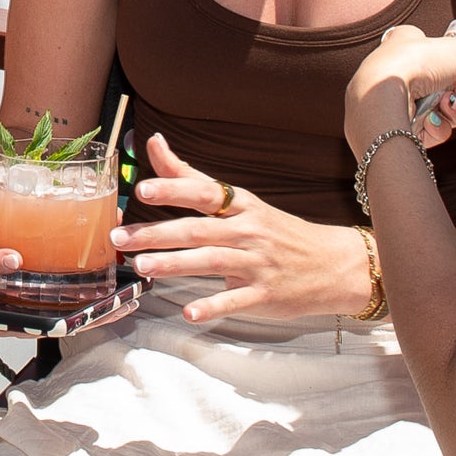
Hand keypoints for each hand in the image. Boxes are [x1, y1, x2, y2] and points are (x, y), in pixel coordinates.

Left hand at [109, 134, 381, 328]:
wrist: (334, 265)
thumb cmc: (278, 231)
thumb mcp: (242, 202)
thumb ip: (193, 177)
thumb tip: (155, 142)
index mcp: (241, 206)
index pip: (204, 193)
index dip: (174, 189)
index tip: (143, 189)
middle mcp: (248, 231)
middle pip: (199, 229)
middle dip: (157, 232)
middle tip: (121, 238)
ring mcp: (257, 263)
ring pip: (211, 262)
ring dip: (175, 264)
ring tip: (142, 267)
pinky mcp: (265, 294)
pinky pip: (236, 300)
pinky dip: (212, 306)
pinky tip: (189, 313)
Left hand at [344, 24, 455, 154]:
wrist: (383, 97)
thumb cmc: (414, 63)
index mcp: (408, 47)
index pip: (439, 53)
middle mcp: (404, 74)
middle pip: (452, 87)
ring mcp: (404, 104)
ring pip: (449, 111)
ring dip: (455, 109)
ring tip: (443, 102)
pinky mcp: (405, 130)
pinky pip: (436, 130)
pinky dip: (439, 125)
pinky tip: (430, 119)